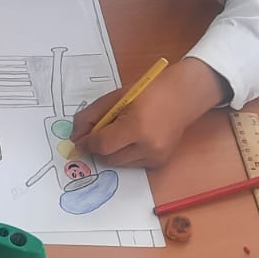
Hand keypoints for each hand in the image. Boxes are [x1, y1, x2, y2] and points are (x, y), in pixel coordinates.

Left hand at [70, 58, 228, 167]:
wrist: (183, 97)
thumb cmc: (147, 92)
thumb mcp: (114, 98)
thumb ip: (89, 117)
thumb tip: (75, 138)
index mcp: (137, 127)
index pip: (102, 145)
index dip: (87, 143)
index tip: (80, 139)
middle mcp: (149, 147)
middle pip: (109, 158)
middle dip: (100, 147)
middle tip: (103, 131)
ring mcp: (157, 157)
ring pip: (119, 164)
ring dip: (113, 152)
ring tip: (122, 132)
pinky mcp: (160, 163)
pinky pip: (132, 165)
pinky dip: (127, 154)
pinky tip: (135, 138)